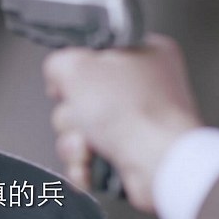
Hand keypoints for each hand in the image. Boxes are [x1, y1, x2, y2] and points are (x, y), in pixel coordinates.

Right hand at [43, 34, 202, 210]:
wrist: (159, 163)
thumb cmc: (134, 113)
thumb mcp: (77, 66)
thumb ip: (59, 61)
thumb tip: (58, 75)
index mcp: (143, 53)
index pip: (91, 56)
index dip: (73, 73)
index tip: (69, 85)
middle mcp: (143, 87)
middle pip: (80, 97)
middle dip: (72, 116)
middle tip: (84, 117)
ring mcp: (139, 123)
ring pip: (81, 131)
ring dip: (74, 143)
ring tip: (90, 146)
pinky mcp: (132, 155)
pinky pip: (92, 157)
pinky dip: (85, 165)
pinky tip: (90, 165)